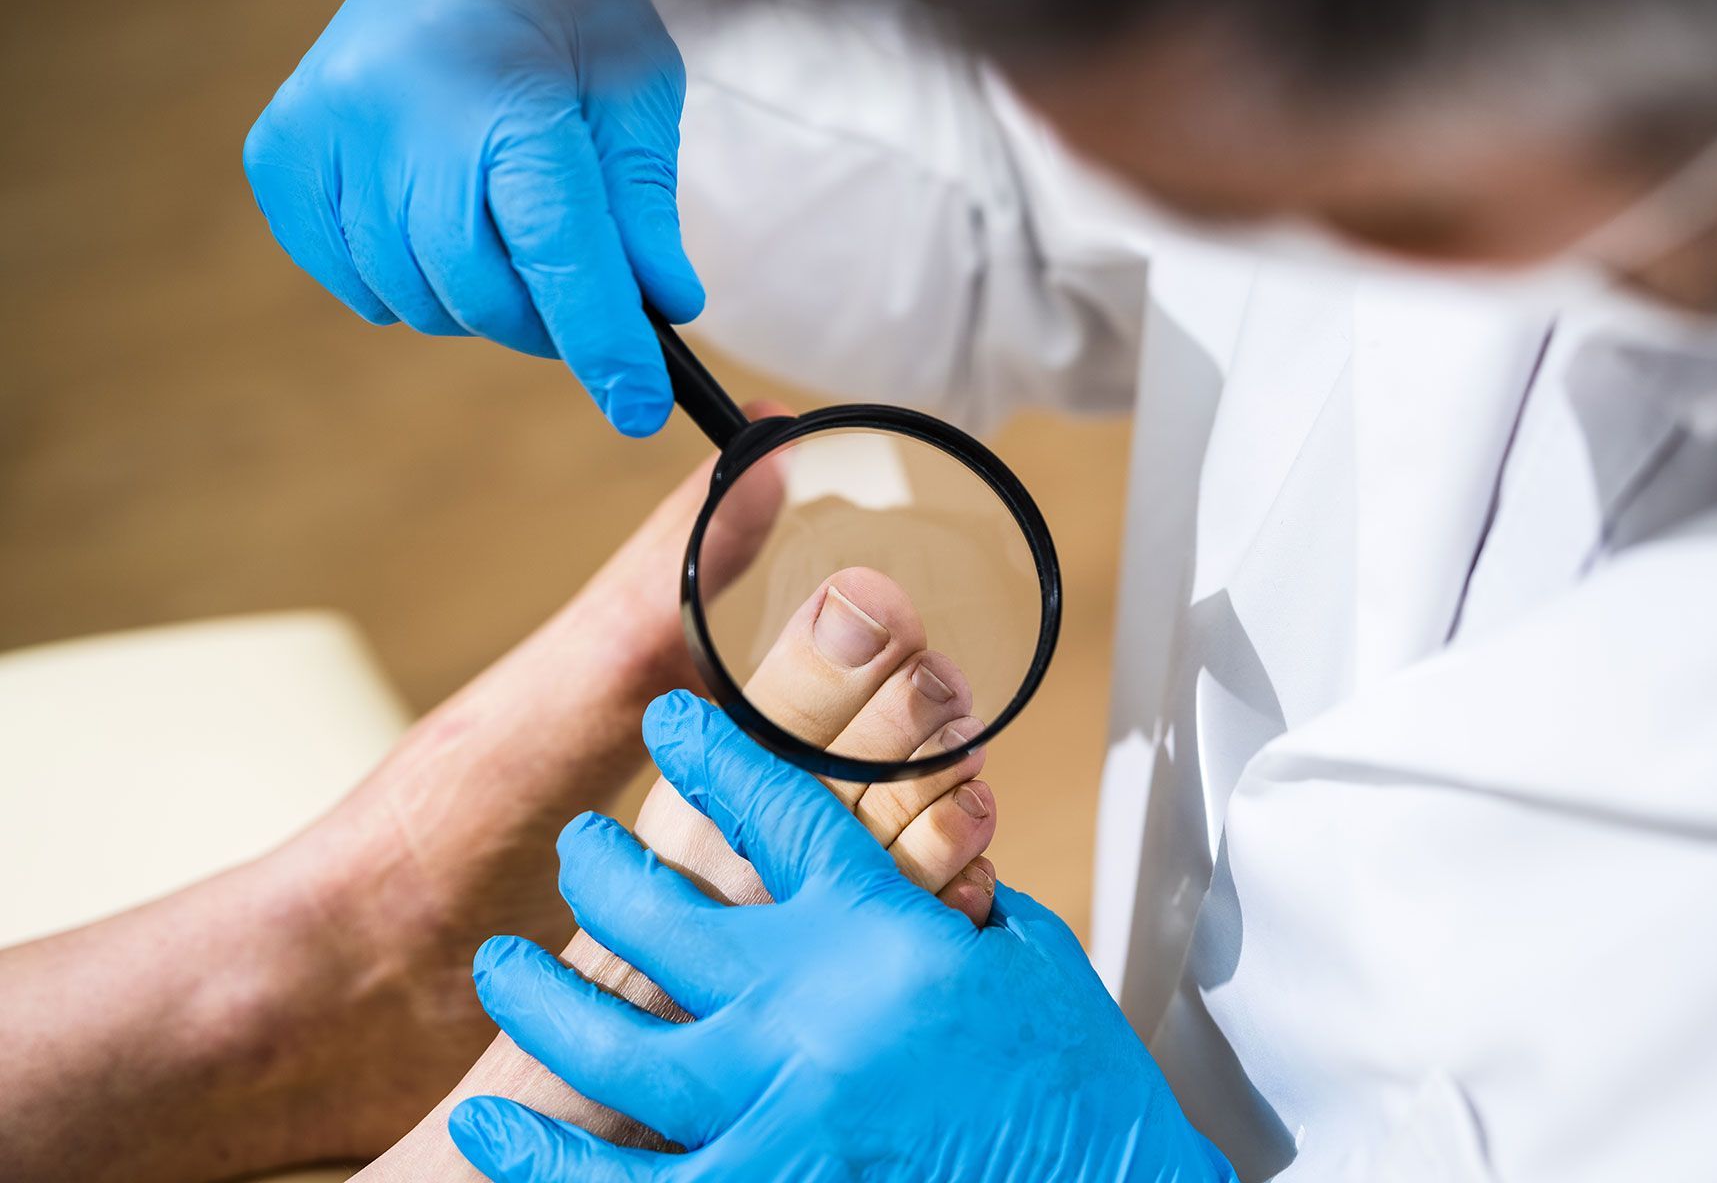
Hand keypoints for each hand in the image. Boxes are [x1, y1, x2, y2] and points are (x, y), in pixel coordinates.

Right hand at [242, 0, 700, 434]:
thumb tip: (663, 312)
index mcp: (500, 92)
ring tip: (510, 238)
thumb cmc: (568, 17)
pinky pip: (359, 284)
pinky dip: (412, 285)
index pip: (556, 251)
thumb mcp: (637, 93)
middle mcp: (394, 115)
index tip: (637, 409)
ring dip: (479, 304)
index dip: (601, 343)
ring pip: (417, 300)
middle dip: (546, 323)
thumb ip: (645, 209)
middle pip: (479, 291)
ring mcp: (323, 136)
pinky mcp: (280, 157)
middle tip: (583, 308)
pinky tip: (441, 226)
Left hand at [447, 692, 1234, 1182]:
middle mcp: (812, 1006)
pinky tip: (491, 1131)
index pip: (775, 808)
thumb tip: (910, 859)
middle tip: (579, 849)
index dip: (711, 754)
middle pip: (660, 913)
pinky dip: (549, 1163)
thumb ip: (945, 903)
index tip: (669, 722)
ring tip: (503, 966)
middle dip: (602, 869)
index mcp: (880, 929)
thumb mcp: (1027, 960)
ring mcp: (778, 1109)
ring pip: (613, 1045)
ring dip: (543, 999)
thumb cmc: (1081, 1091)